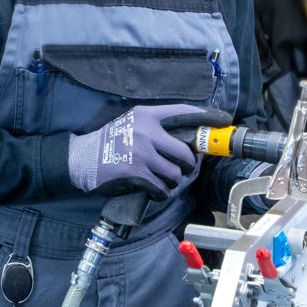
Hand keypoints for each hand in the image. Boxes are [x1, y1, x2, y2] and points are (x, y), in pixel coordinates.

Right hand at [68, 103, 231, 200]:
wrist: (82, 158)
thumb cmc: (110, 141)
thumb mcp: (132, 122)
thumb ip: (156, 125)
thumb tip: (186, 138)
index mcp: (148, 116)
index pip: (184, 113)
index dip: (207, 117)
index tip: (224, 119)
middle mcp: (147, 132)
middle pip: (185, 153)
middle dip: (186, 165)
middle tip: (181, 169)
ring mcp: (142, 154)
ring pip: (174, 174)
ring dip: (172, 182)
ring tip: (163, 181)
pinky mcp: (136, 173)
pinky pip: (161, 188)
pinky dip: (161, 193)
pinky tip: (154, 191)